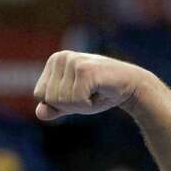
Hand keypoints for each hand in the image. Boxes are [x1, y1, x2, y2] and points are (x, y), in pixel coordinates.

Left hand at [33, 51, 150, 120]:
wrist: (130, 86)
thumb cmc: (99, 93)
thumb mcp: (71, 103)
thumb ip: (53, 108)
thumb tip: (39, 113)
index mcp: (54, 61)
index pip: (39, 95)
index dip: (59, 103)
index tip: (78, 93)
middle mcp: (60, 57)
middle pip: (50, 99)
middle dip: (70, 105)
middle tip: (89, 93)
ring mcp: (73, 62)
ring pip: (62, 101)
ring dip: (80, 105)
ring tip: (94, 91)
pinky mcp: (85, 70)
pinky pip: (76, 101)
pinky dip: (88, 105)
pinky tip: (100, 92)